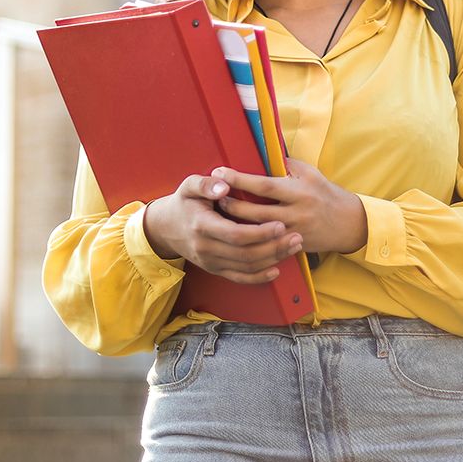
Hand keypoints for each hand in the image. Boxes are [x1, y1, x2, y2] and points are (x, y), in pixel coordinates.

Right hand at [143, 173, 302, 283]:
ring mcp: (210, 262)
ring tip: (294, 247)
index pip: (235, 234)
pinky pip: (239, 278)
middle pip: (245, 254)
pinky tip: (276, 269)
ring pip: (246, 267)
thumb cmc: (184, 202)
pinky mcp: (215, 269)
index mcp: (202, 225)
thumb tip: (224, 185)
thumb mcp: (189, 186)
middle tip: (296, 237)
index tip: (280, 225)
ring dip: (272, 259)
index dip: (259, 233)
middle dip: (273, 247)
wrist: (166, 228)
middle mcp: (206, 248)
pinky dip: (259, 277)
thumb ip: (206, 184)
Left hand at [213, 158, 366, 254]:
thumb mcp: (309, 173)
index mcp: (299, 191)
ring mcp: (294, 233)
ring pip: (258, 232)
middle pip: (256, 212)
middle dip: (232, 204)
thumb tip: (260, 152)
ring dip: (236, 223)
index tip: (220, 172)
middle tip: (213, 196)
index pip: (264, 185)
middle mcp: (296, 213)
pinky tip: (235, 234)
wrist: (348, 223)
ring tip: (219, 214)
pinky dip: (249, 239)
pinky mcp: (293, 247)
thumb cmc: (325, 192)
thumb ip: (285, 164)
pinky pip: (267, 245)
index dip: (240, 179)